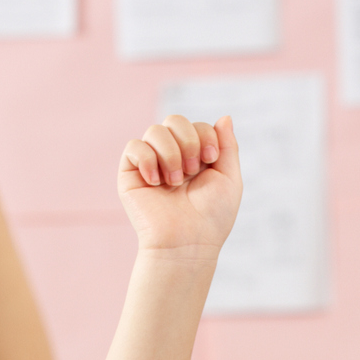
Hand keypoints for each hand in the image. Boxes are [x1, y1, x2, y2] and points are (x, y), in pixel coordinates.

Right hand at [119, 116, 242, 255]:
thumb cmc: (211, 218)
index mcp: (195, 157)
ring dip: (170, 154)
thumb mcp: (229, 179)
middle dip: (188, 141)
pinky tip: (156, 182)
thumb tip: (225, 116)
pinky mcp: (131, 174)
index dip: (205, 135)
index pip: (196, 125)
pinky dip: (147, 159)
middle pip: (174, 120)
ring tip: (175, 181)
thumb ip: (228, 146)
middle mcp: (172, 157)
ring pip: (155, 130)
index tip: (211, 159)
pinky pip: (134, 146)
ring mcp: (150, 164)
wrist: (187, 243)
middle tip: (191, 170)